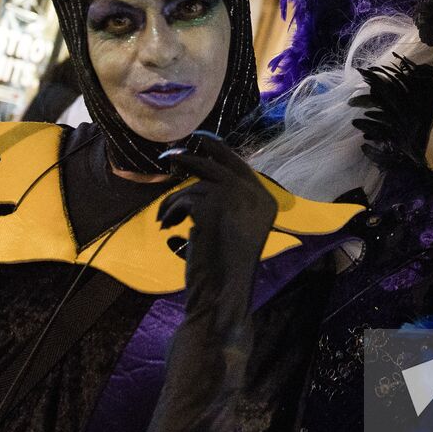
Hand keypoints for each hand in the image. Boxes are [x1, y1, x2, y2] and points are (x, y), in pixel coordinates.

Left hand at [157, 132, 276, 311]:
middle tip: (172, 155)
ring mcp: (233, 197)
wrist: (224, 291)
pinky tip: (168, 228)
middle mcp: (253, 193)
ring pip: (194, 186)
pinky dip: (171, 212)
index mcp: (265, 200)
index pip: (240, 165)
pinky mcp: (211, 205)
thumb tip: (205, 168)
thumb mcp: (238, 227)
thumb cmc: (228, 266)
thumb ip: (230, 200)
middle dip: (191, 157)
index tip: (201, 140)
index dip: (218, 150)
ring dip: (175, 201)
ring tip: (168, 220)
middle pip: (217, 164)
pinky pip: (182, 199)